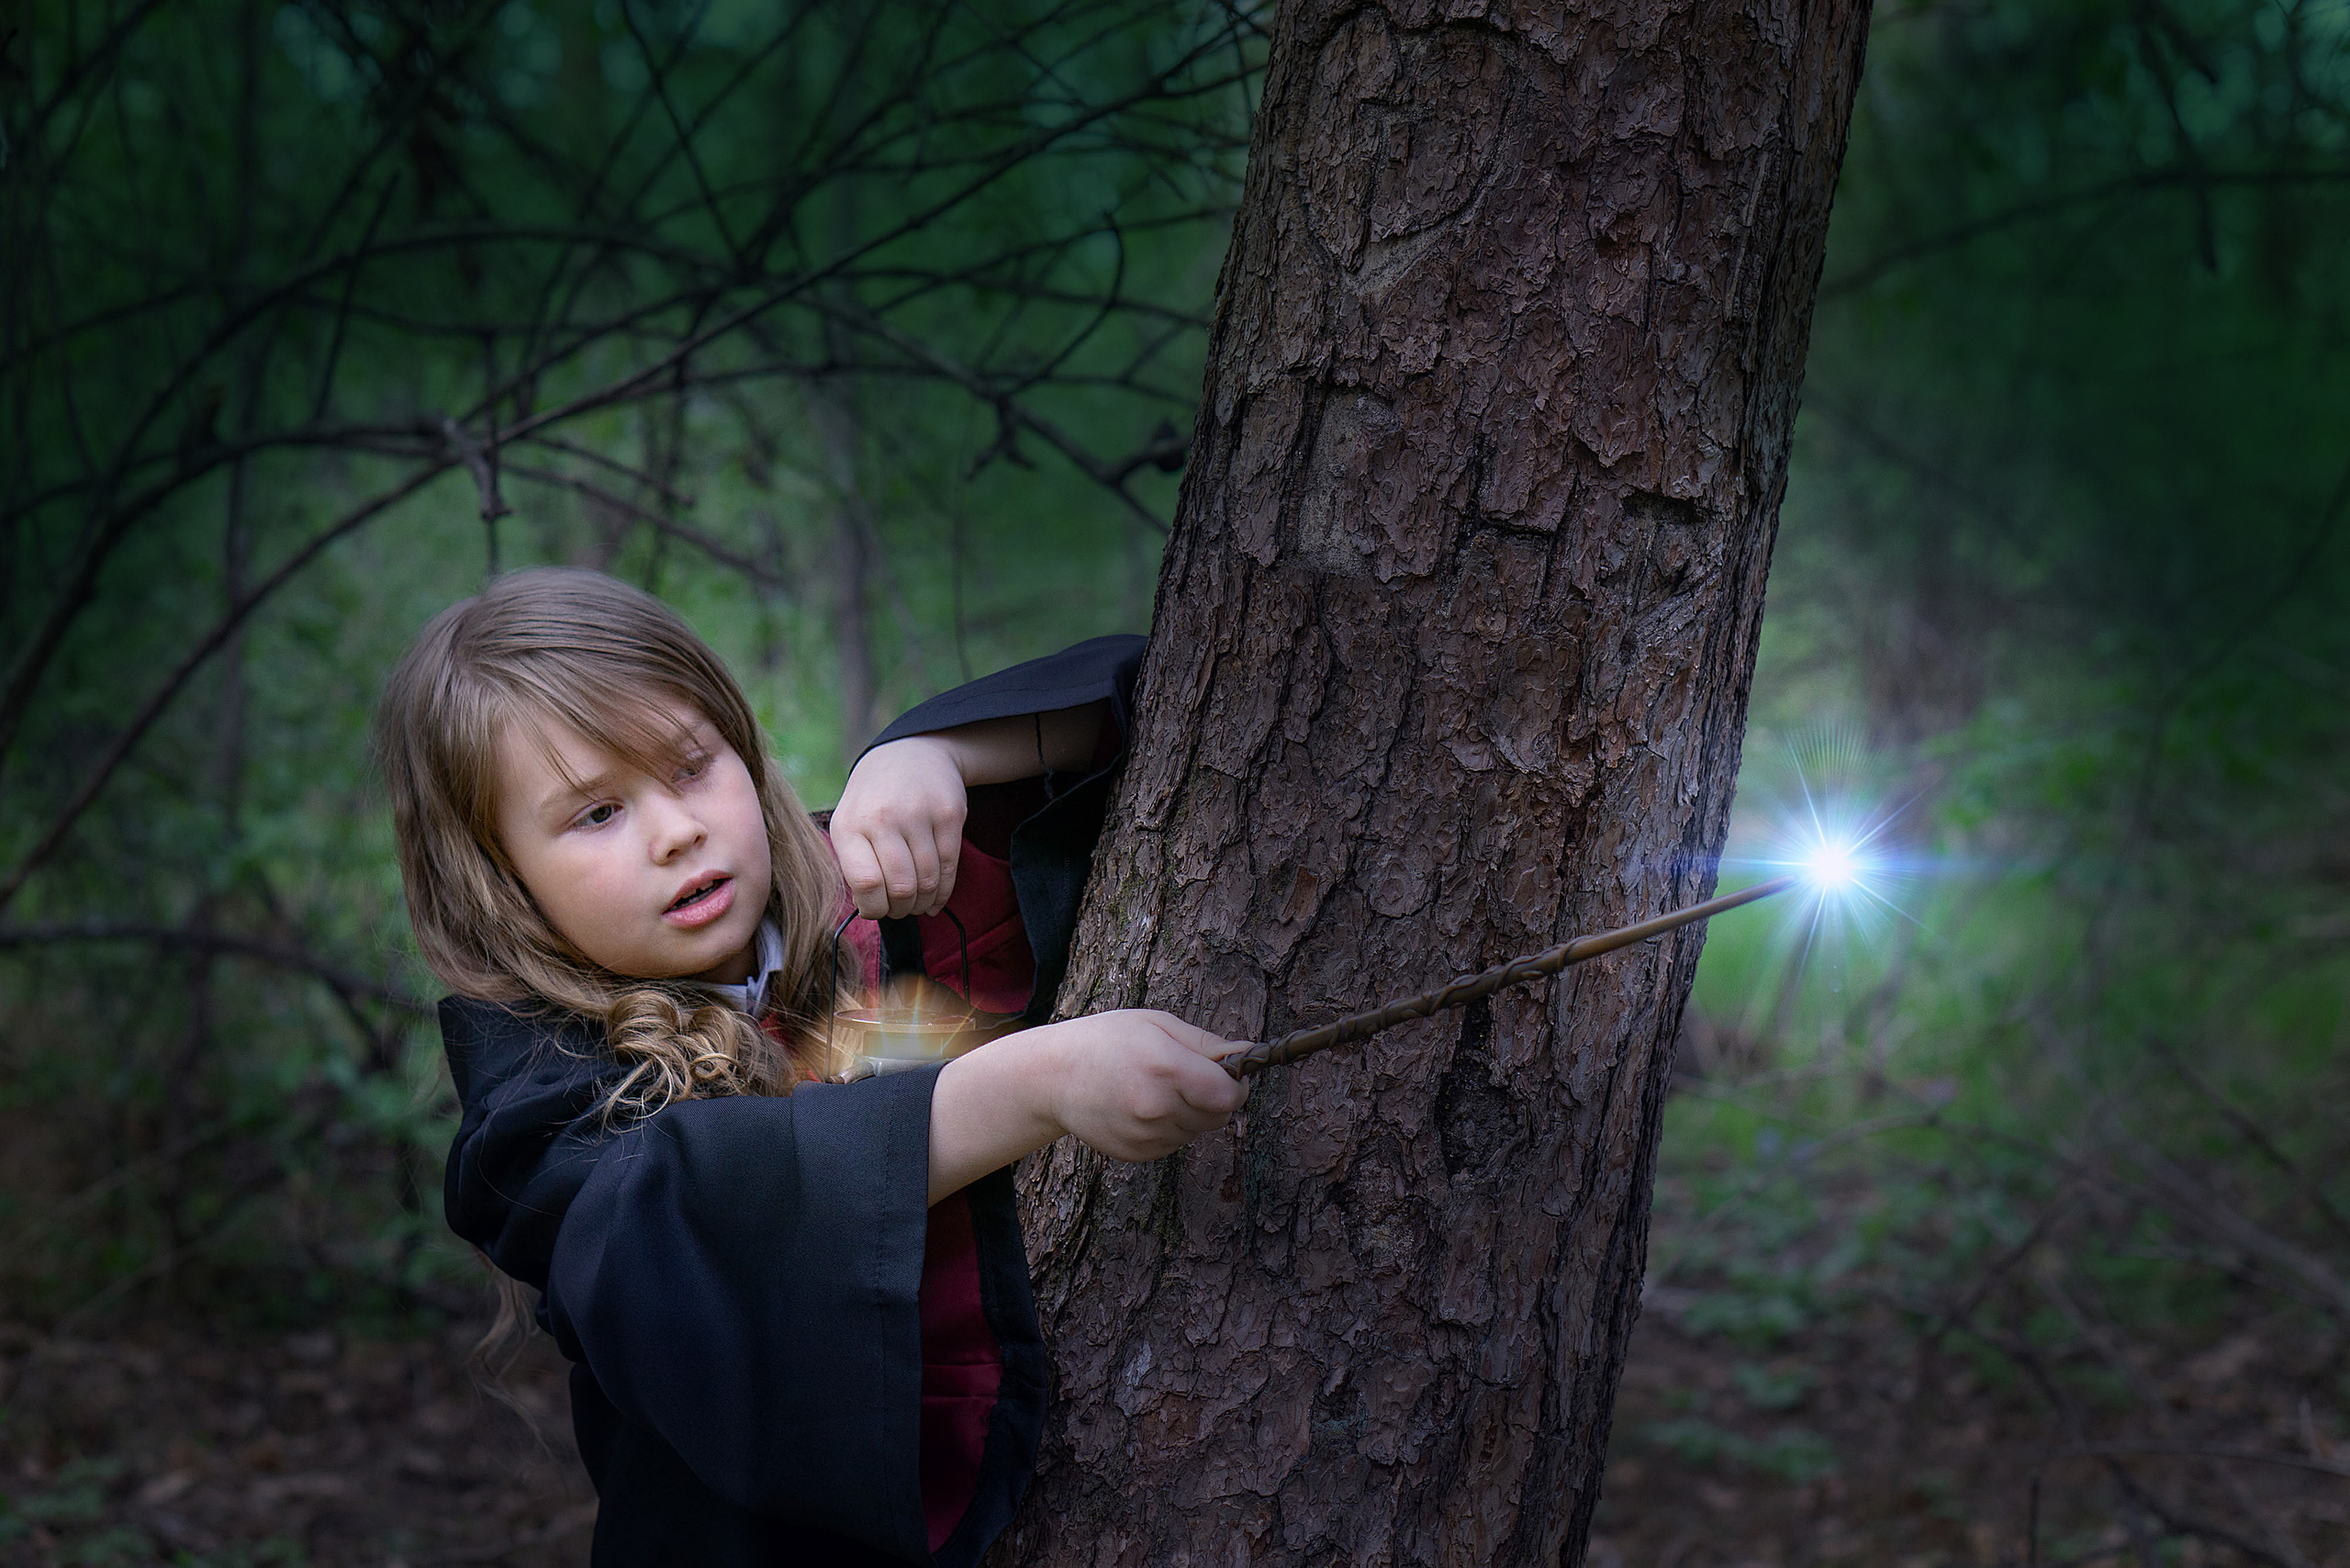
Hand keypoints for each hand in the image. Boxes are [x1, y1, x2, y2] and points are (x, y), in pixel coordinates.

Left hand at [831, 736, 965, 918]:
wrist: (909, 754)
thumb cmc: (873, 800)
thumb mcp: (849, 823)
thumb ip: (854, 864)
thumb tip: (870, 907)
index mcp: (850, 825)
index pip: (866, 883)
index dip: (874, 908)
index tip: (876, 911)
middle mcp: (884, 818)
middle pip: (901, 886)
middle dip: (902, 909)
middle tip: (900, 910)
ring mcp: (919, 814)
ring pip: (927, 880)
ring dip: (922, 903)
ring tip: (917, 905)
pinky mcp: (949, 814)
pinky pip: (949, 867)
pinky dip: (943, 891)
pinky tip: (935, 898)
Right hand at [1040, 1010, 1250, 1162]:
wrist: (1052, 1077)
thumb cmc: (1106, 1041)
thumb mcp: (1157, 1024)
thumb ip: (1206, 1044)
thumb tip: (1249, 1054)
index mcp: (1167, 1069)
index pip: (1228, 1095)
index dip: (1235, 1084)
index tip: (1227, 1073)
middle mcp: (1157, 1108)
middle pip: (1218, 1116)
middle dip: (1214, 1097)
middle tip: (1187, 1075)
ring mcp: (1146, 1136)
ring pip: (1197, 1131)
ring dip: (1191, 1113)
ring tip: (1157, 1088)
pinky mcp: (1137, 1154)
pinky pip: (1174, 1142)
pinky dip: (1170, 1127)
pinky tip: (1143, 1106)